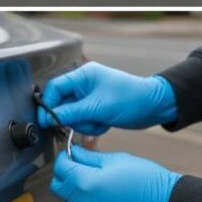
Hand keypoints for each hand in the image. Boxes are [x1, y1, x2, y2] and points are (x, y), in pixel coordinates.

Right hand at [37, 62, 176, 135]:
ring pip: (72, 115)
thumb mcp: (97, 107)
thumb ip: (70, 113)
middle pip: (62, 103)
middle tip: (86, 122)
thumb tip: (47, 118)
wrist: (156, 107)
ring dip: (84, 123)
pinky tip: (105, 124)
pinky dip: (92, 126)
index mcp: (83, 75)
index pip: (55, 88)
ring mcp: (90, 97)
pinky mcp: (96, 108)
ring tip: (100, 122)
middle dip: (73, 117)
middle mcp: (84, 84)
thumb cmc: (131, 99)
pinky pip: (83, 120)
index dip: (48, 104)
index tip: (45, 121)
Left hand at [50, 145, 181, 201]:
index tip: (70, 155)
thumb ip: (88, 156)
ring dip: (77, 193)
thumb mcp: (116, 159)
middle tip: (80, 168)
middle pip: (59, 188)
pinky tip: (107, 201)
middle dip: (66, 176)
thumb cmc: (147, 181)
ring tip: (99, 186)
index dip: (64, 158)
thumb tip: (74, 152)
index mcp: (85, 183)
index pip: (59, 168)